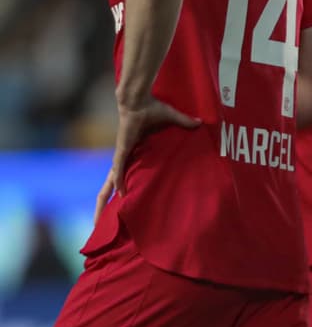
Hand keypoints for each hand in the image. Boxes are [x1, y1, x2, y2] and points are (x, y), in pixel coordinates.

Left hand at [97, 97, 200, 223]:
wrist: (138, 100)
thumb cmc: (151, 108)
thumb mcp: (171, 120)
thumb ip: (184, 123)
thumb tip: (200, 123)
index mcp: (131, 155)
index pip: (122, 176)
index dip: (120, 190)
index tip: (120, 205)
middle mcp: (124, 160)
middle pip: (109, 186)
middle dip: (102, 206)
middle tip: (96, 225)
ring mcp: (122, 156)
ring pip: (109, 183)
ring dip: (104, 201)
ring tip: (99, 220)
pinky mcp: (123, 150)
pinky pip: (119, 170)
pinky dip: (118, 182)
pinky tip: (120, 195)